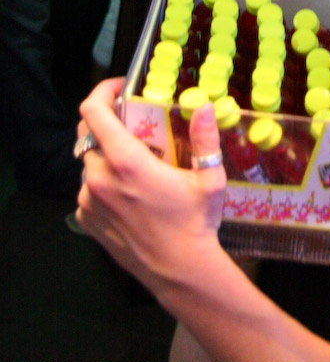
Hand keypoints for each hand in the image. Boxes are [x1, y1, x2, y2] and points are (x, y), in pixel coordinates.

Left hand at [75, 80, 226, 293]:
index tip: (120, 88)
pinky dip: (103, 182)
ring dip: (106, 155)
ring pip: (88, 163)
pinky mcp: (86, 220)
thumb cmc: (195, 224)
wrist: (180, 273)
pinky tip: (128, 192)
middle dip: (107, 122)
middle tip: (133, 125)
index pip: (94, 113)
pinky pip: (88, 189)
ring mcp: (89, 201)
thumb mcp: (209, 178)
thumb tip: (204, 106)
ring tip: (135, 164)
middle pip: (87, 134)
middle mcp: (100, 179)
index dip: (102, 92)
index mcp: (127, 163)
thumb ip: (204, 139)